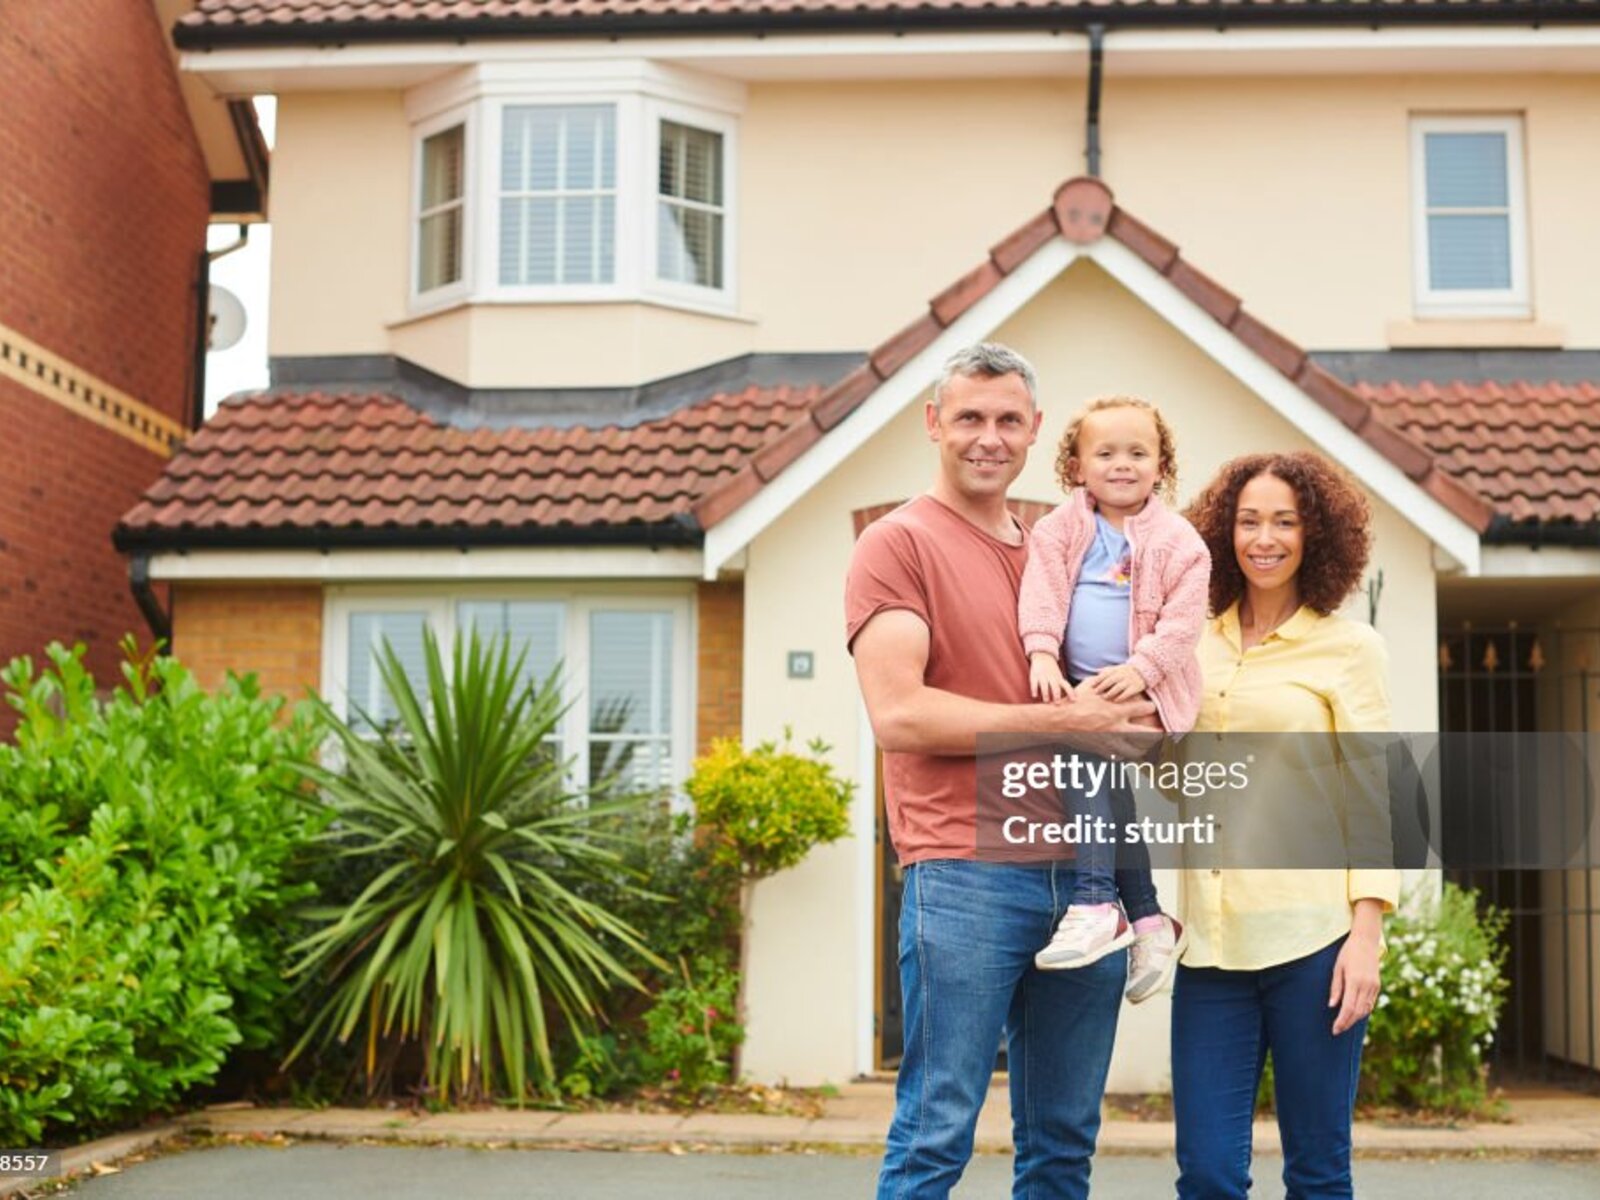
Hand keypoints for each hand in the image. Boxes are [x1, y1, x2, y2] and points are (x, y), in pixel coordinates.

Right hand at [1029, 652, 1071, 703]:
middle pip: (1055, 687)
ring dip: (1046, 694)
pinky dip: (1034, 690)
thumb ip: (1063, 686)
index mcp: (1059, 678)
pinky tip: (1035, 695)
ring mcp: (1043, 676)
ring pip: (1045, 685)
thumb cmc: (1052, 670)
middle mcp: (1052, 678)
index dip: (1070, 693)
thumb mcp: (1059, 676)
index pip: (1067, 686)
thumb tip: (1071, 699)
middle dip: (1057, 695)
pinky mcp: (1034, 676)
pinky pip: (1034, 683)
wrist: (1043, 655)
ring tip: (1046, 701)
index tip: (1074, 700)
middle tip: (1057, 703)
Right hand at [1040, 690, 1159, 761]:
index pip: (1146, 709)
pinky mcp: (1102, 749)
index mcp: (1117, 709)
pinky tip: (1126, 752)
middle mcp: (1118, 726)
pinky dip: (1125, 755)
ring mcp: (1111, 740)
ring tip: (1149, 748)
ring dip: (1144, 749)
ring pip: (1136, 751)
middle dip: (1157, 734)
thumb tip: (1109, 671)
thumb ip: (1104, 680)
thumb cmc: (1074, 700)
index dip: (1151, 707)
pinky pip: (1120, 757)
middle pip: (1148, 734)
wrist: (1059, 720)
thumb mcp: (1090, 685)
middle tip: (1162, 733)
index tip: (1151, 707)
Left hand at [1089, 663, 1147, 701]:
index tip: (1092, 686)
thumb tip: (1094, 672)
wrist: (1142, 672)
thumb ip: (1106, 671)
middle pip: (1110, 681)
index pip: (1105, 674)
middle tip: (1096, 692)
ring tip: (1104, 697)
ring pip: (1118, 687)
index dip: (1098, 680)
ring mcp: (1129, 681)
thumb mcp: (1116, 668)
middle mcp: (1122, 675)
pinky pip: (1127, 693)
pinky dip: (1121, 697)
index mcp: (1116, 670)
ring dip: (1110, 692)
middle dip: (1102, 686)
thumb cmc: (1125, 672)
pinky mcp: (1135, 687)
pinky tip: (1115, 700)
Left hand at [1329, 926, 1382, 1035]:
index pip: (1348, 1008)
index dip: (1342, 1021)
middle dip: (1348, 1023)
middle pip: (1358, 1012)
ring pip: (1366, 1009)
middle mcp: (1367, 985)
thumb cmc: (1348, 952)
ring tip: (1344, 1024)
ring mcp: (1374, 986)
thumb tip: (1332, 1006)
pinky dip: (1363, 1011)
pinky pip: (1370, 1003)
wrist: (1366, 941)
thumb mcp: (1337, 967)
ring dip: (1355, 1019)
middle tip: (1337, 1030)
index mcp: (1355, 981)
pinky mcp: (1378, 985)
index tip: (1335, 1029)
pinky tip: (1355, 1014)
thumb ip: (1336, 988)